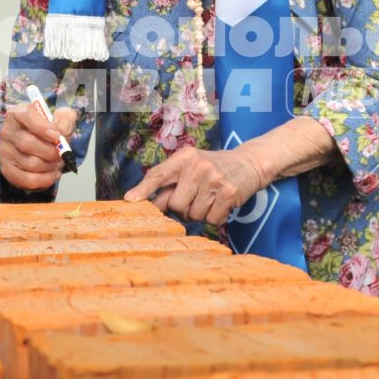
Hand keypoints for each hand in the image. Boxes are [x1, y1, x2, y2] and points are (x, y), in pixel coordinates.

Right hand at [0, 101, 76, 190]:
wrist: (34, 141)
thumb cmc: (46, 128)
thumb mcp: (59, 117)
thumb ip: (65, 119)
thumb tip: (63, 131)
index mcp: (18, 113)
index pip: (26, 117)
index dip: (43, 128)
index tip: (57, 136)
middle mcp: (7, 131)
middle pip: (28, 144)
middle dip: (51, 151)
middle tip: (61, 153)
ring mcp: (5, 151)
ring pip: (30, 164)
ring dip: (50, 166)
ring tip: (57, 163)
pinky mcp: (7, 169)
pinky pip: (27, 179)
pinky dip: (45, 179)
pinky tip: (53, 174)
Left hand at [124, 145, 267, 225]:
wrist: (249, 163)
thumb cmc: (213, 168)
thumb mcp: (190, 167)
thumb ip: (169, 183)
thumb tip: (142, 202)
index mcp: (184, 157)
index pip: (159, 174)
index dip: (143, 189)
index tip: (130, 201)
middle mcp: (198, 166)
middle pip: (175, 205)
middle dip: (183, 208)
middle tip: (195, 197)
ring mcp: (214, 180)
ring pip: (193, 215)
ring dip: (200, 213)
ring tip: (210, 198)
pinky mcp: (229, 194)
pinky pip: (211, 220)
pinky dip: (215, 217)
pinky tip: (221, 204)